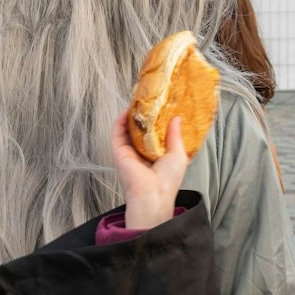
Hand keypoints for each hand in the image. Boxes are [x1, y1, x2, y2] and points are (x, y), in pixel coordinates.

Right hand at [109, 111, 190, 231]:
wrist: (153, 194)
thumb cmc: (168, 179)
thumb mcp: (178, 154)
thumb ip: (175, 136)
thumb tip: (176, 118)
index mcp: (155, 156)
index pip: (154, 135)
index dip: (156, 121)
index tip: (161, 108)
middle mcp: (141, 154)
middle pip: (139, 131)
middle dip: (143, 116)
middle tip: (148, 101)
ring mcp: (128, 152)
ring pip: (127, 130)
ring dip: (131, 116)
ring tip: (138, 101)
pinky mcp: (118, 152)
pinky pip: (117, 133)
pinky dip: (120, 121)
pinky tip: (128, 110)